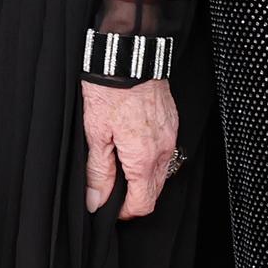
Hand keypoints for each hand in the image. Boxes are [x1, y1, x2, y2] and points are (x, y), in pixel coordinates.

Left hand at [82, 78, 178, 216]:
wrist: (129, 55)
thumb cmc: (110, 91)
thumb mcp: (96, 134)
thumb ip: (99, 172)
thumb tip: (96, 201)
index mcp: (144, 158)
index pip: (143, 203)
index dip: (125, 212)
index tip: (110, 207)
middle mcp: (163, 150)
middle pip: (154, 191)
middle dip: (134, 196)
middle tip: (111, 188)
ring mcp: (170, 134)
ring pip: (161, 171)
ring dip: (143, 176)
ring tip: (120, 165)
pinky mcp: (171, 121)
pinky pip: (165, 150)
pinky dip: (151, 157)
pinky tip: (133, 145)